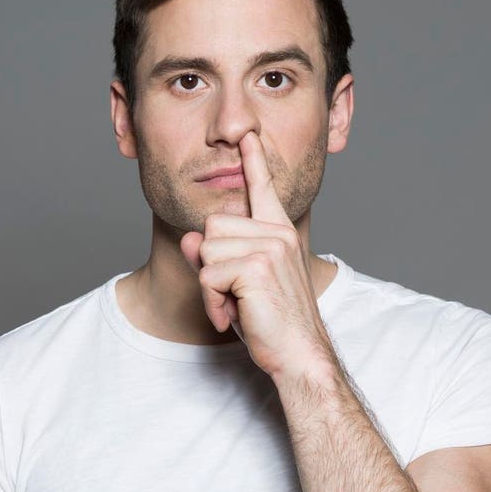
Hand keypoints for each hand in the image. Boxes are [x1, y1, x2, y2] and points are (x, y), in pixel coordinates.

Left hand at [180, 130, 331, 377]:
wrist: (300, 354)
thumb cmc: (272, 323)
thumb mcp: (238, 285)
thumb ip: (215, 256)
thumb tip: (190, 237)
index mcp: (279, 232)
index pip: (263, 189)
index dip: (253, 162)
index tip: (248, 137)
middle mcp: (277, 233)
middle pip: (212, 226)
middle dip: (211, 265)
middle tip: (233, 296)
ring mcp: (269, 247)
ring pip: (207, 250)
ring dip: (211, 287)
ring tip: (236, 306)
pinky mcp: (256, 266)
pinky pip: (208, 275)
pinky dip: (212, 302)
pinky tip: (232, 316)